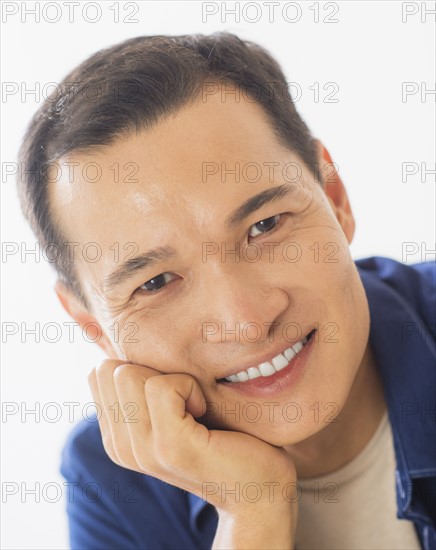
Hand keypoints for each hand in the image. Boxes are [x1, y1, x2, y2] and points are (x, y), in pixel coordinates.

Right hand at [88, 359, 297, 546]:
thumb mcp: (172, 405)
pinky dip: (190, 387)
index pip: (100, 371)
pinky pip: (162, 386)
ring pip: (129, 373)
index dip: (141, 367)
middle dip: (154, 371)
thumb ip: (142, 382)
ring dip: (174, 379)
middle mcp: (120, 447)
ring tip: (198, 410)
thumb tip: (111, 337)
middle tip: (187, 401)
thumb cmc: (223, 437)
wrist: (260, 487)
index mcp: (116, 437)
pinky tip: (205, 413)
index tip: (173, 394)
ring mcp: (141, 451)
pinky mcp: (169, 447)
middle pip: (111, 369)